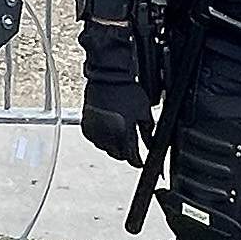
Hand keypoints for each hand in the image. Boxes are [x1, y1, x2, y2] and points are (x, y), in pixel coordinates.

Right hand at [80, 26, 147, 163]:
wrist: (107, 77)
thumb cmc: (126, 91)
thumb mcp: (144, 112)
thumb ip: (149, 132)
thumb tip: (153, 146)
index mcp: (123, 133)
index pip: (132, 157)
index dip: (138, 161)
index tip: (142, 162)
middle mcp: (107, 135)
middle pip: (119, 156)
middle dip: (127, 154)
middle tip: (132, 149)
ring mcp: (95, 132)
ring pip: (106, 149)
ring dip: (114, 148)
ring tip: (120, 137)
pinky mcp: (87, 127)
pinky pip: (96, 141)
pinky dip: (102, 140)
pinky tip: (109, 131)